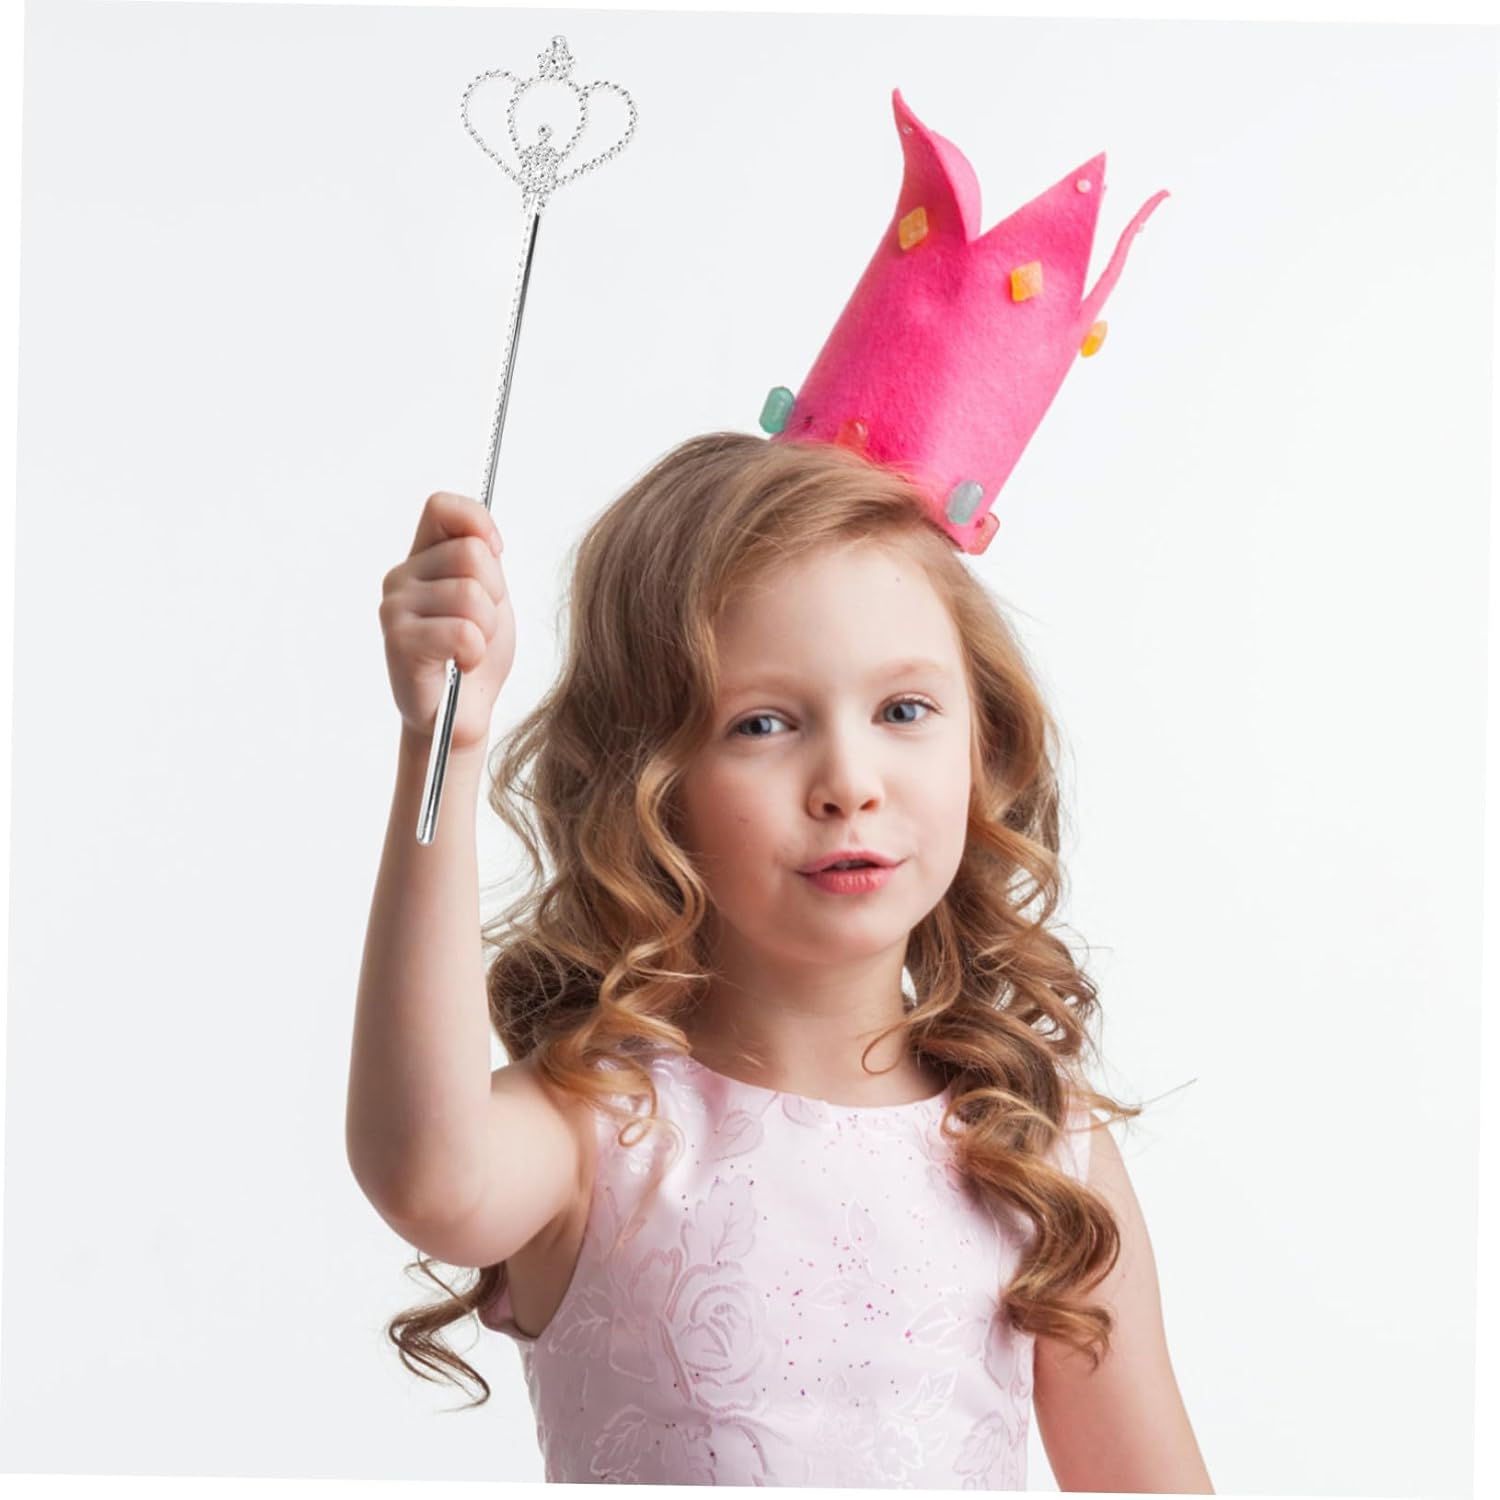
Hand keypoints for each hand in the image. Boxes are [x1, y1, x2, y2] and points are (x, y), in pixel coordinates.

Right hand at [378, 491, 515, 754]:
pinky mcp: (399, 641)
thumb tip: (484, 538)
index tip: (496, 554)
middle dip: (495, 594)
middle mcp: (402, 576)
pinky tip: (462, 663)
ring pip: (471, 594)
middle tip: (482, 626)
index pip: (443, 508)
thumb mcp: (491, 598)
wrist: (460, 715)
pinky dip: (475, 652)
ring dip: (487, 629)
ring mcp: (395, 607)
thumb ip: (485, 562)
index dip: (478, 523)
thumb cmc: (476, 655)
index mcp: (424, 557)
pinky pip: (462, 631)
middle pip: (472, 554)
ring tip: (472, 648)